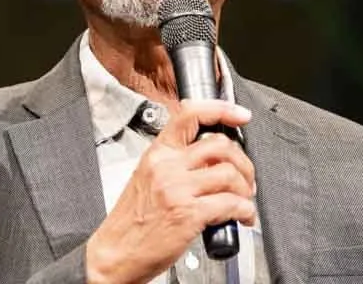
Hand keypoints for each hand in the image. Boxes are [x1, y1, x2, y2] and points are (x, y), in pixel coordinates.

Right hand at [84, 99, 255, 283]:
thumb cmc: (132, 221)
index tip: (239, 114)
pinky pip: (232, 204)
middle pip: (220, 146)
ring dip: (246, 189)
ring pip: (230, 174)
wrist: (116, 251)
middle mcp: (166, 166)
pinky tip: (241, 218)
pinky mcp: (188, 214)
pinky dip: (245, 211)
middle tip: (246, 178)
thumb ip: (174, 163)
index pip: (189, 116)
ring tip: (244, 201)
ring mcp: (177, 189)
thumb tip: (211, 159)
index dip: (221, 110)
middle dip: (243, 163)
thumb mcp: (147, 178)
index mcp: (157, 154)